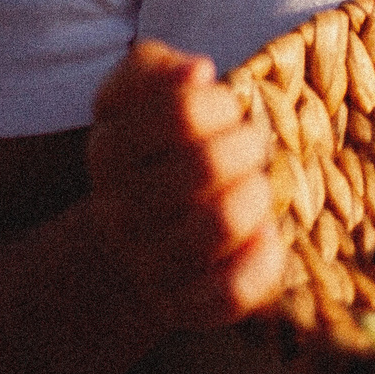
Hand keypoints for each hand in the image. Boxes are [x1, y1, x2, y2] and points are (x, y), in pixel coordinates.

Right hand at [85, 40, 286, 331]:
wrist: (142, 233)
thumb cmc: (162, 147)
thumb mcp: (144, 93)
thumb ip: (157, 67)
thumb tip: (196, 71)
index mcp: (110, 149)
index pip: (179, 113)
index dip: (220, 104)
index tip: (229, 107)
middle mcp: (120, 210)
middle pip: (206, 164)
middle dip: (247, 145)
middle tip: (252, 146)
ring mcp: (150, 261)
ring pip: (220, 223)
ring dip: (256, 196)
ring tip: (256, 188)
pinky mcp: (184, 306)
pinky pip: (230, 291)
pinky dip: (261, 259)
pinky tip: (264, 237)